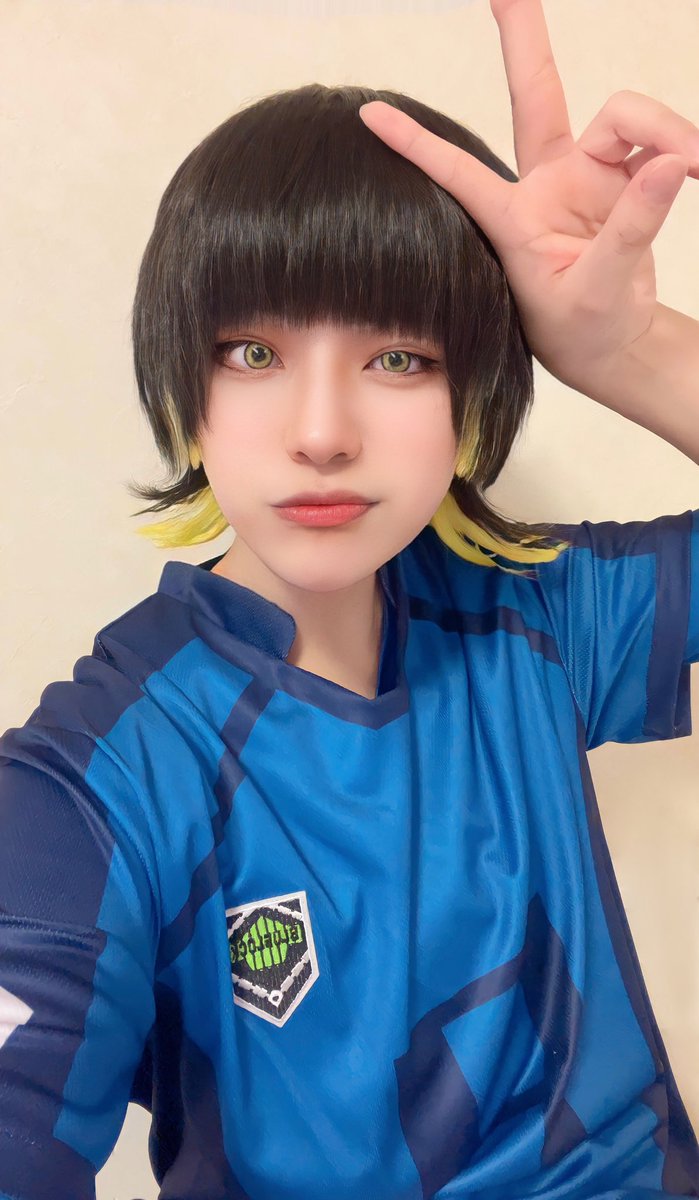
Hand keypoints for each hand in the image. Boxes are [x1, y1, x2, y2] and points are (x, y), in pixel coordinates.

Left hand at [358, 0, 698, 392]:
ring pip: (624, 118)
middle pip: (537, 95)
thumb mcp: (598, 291)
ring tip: (697, 166)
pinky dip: (684, 149)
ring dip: (667, 130)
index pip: (460, 172)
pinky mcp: (627, 179)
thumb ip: (631, 229)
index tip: (370, 114)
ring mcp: (589, 177)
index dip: (416, 144)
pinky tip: (698, 169)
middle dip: (523, 38)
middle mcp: (548, 185)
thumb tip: (669, 165)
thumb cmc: (584, 331)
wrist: (614, 347)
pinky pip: (660, 143)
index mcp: (515, 218)